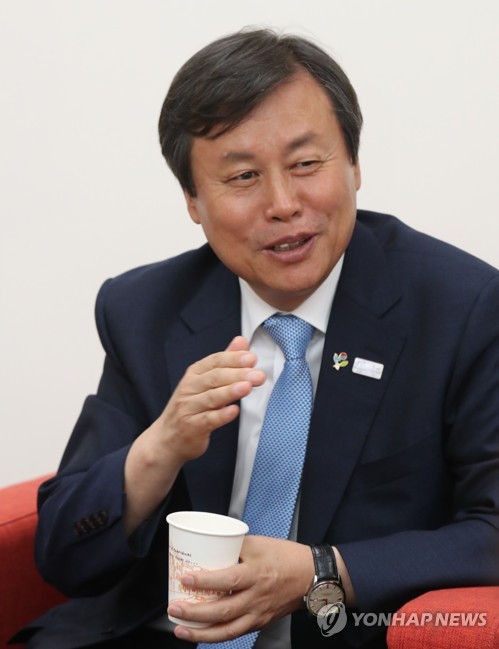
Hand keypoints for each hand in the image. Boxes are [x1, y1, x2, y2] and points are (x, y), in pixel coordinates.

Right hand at [123, 337, 264, 533]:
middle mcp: (189, 389)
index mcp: (194, 375)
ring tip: (247, 387)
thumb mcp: (204, 381)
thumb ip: (225, 361)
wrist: (166, 440)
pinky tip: (234, 411)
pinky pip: (208, 420)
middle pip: (215, 378)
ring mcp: (189, 408)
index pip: (215, 362)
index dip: (233, 359)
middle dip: (238, 374)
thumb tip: (241, 341)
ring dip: (230, 392)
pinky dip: (221, 415)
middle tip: (257, 375)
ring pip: (211, 398)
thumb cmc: (190, 407)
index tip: (251, 358)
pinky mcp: (192, 427)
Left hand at [167, 535, 313, 642]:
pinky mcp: (260, 622)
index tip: (185, 577)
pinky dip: (216, 636)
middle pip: (222, 611)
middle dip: (194, 613)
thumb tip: (209, 545)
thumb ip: (234, 546)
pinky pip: (235, 633)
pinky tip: (201, 633)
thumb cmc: (285, 556)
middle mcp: (256, 597)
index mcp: (256, 573)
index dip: (204, 580)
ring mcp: (258, 613)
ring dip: (201, 633)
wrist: (311, 576)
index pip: (227, 580)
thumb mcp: (259, 544)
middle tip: (174, 609)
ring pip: (227, 630)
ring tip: (180, 630)